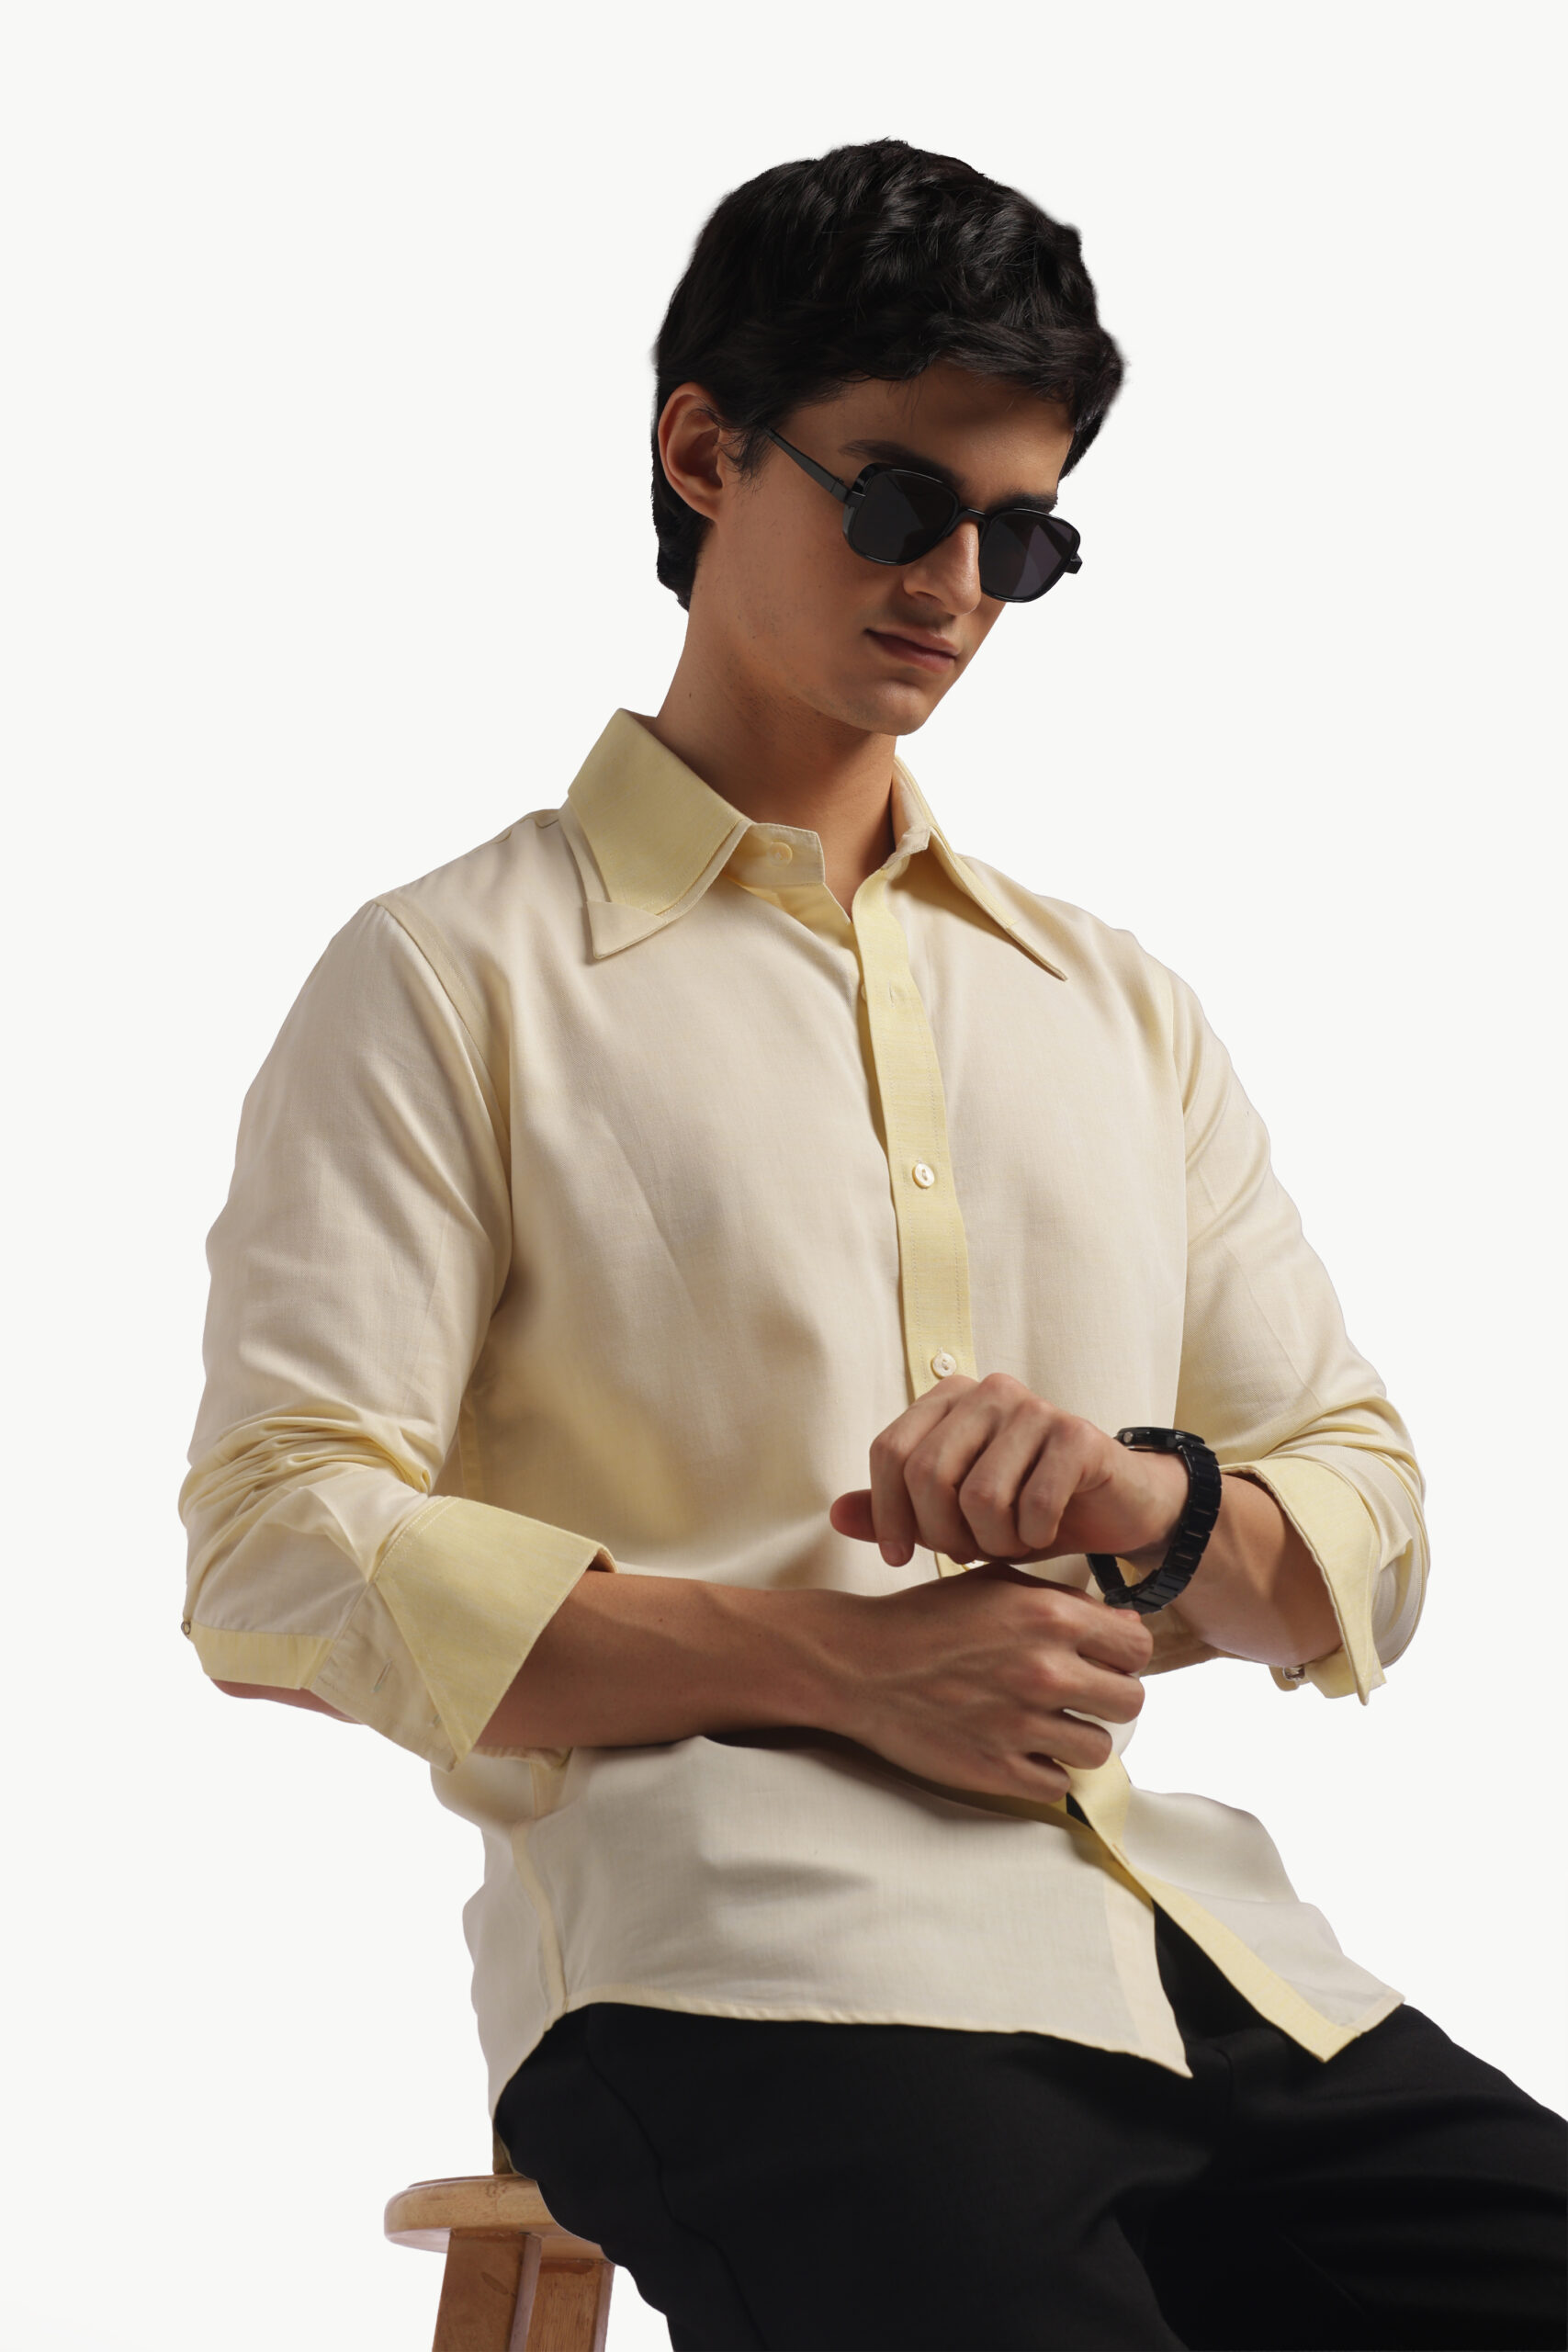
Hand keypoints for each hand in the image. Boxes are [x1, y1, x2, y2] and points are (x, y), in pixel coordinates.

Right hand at [819, 1558, 1150, 1801]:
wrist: (861, 1663)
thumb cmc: (927, 1619)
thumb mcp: (996, 1584)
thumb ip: (1063, 1600)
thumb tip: (1125, 1626)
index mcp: (1050, 1616)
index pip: (1138, 1647)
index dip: (1122, 1654)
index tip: (1102, 1659)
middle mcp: (1046, 1670)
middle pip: (1130, 1701)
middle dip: (1107, 1697)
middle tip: (1078, 1695)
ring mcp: (1022, 1725)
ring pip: (1098, 1748)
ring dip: (1076, 1737)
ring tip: (1044, 1724)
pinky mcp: (996, 1769)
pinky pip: (1056, 1785)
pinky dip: (1043, 1771)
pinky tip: (1019, 1750)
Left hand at [830, 1372, 1187, 1570]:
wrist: (1112, 1508)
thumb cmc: (1024, 1510)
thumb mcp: (951, 1517)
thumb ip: (894, 1511)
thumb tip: (834, 1515)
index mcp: (949, 1398)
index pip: (889, 1452)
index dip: (887, 1512)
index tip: (900, 1557)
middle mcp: (988, 1391)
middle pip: (928, 1473)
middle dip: (940, 1533)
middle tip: (966, 1554)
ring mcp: (1035, 1407)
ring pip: (980, 1495)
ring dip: (991, 1541)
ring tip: (1007, 1543)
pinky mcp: (1078, 1435)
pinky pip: (1032, 1502)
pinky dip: (1031, 1536)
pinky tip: (1043, 1534)